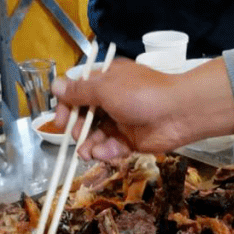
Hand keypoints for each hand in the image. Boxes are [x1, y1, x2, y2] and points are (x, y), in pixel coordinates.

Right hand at [50, 58, 233, 159]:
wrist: (178, 112)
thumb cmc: (140, 94)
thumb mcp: (104, 89)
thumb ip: (79, 92)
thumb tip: (55, 86)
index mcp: (105, 80)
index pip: (78, 92)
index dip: (66, 106)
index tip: (58, 121)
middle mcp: (112, 99)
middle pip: (85, 116)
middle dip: (77, 128)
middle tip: (75, 136)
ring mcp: (122, 120)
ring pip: (97, 134)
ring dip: (88, 144)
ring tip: (85, 153)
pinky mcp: (131, 140)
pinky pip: (112, 146)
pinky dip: (105, 151)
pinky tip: (101, 153)